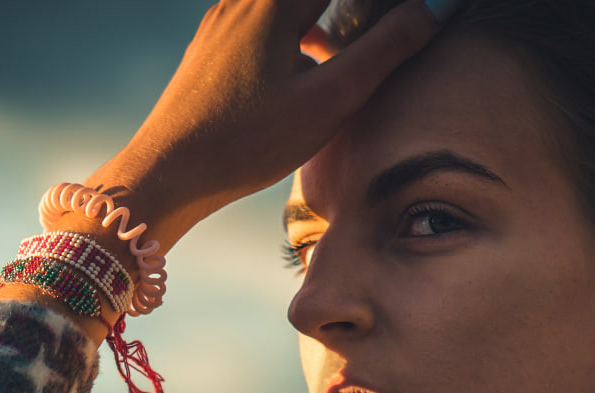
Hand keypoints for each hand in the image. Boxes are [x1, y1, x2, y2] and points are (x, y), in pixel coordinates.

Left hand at [83, 0, 441, 251]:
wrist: (166, 173)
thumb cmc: (245, 141)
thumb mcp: (328, 101)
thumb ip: (383, 53)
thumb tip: (428, 13)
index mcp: (275, 1)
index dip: (379, 4)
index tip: (406, 13)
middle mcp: (245, 0)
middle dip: (351, 13)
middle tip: (385, 32)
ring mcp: (223, 24)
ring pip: (288, 8)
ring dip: (324, 22)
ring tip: (349, 59)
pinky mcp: (213, 50)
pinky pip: (266, 26)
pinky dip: (297, 37)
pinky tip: (306, 78)